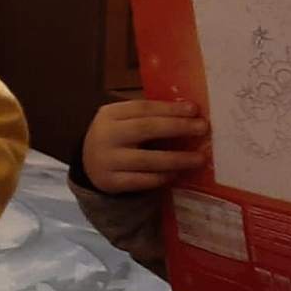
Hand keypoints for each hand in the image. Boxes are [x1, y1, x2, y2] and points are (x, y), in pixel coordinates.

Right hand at [80, 99, 206, 192]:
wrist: (88, 163)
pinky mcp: (111, 182)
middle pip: (145, 129)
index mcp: (109, 114)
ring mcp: (107, 160)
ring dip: (177, 158)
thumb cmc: (117, 137)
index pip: (142, 108)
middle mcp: (106, 135)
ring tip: (199, 158)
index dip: (169, 108)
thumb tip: (189, 114)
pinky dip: (162, 177)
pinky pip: (143, 181)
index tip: (194, 109)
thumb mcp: (123, 120)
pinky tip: (177, 173)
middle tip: (203, 128)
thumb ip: (149, 116)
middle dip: (177, 127)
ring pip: (147, 159)